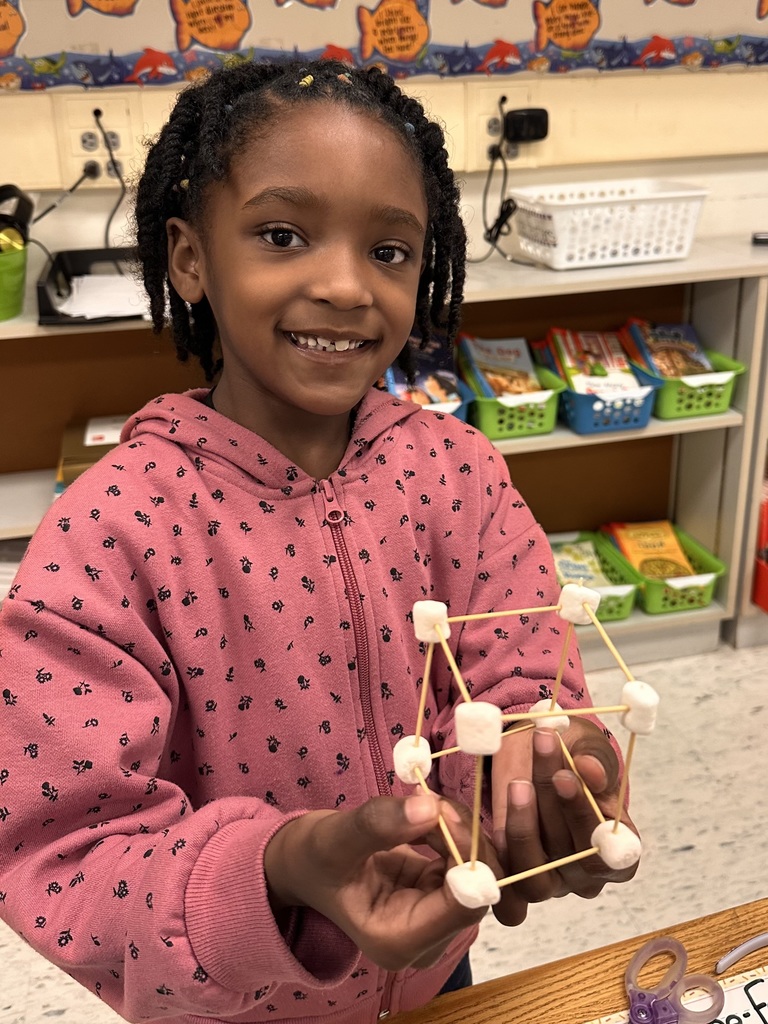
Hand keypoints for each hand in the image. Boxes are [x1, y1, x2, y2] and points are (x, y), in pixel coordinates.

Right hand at [264, 793, 501, 971]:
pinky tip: (426, 812)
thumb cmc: (312, 858)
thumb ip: (379, 825)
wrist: (305, 863)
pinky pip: (463, 859)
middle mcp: (424, 938)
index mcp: (399, 941)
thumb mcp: (335, 838)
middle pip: (476, 889)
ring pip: (475, 871)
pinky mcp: (437, 892)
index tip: (444, 811)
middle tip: (433, 798)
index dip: (466, 857)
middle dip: (462, 838)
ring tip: (422, 801)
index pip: (464, 907)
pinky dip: (451, 830)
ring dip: (457, 829)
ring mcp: (433, 916)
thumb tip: (431, 808)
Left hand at [491, 718, 638, 916]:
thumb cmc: (574, 754)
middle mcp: (586, 874)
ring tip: (517, 783)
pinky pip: (502, 876)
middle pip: (570, 856)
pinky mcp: (514, 876)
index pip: (610, 853)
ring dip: (524, 825)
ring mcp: (550, 880)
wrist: (538, 754)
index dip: (586, 817)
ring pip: (534, 871)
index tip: (566, 776)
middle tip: (536, 767)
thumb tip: (591, 770)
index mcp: (620, 850)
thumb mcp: (589, 748)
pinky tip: (488, 809)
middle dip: (551, 803)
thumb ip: (595, 761)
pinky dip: (493, 845)